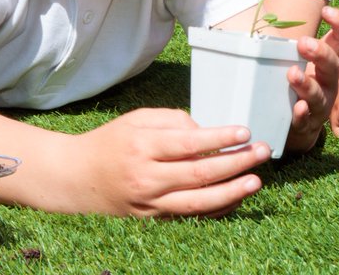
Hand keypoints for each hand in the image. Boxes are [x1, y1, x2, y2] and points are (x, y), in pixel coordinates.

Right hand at [71, 108, 269, 216]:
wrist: (76, 179)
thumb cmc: (111, 142)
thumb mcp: (137, 119)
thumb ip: (173, 121)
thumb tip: (207, 132)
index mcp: (142, 147)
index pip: (188, 143)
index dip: (219, 138)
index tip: (244, 131)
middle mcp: (146, 178)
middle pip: (199, 174)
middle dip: (235, 163)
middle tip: (262, 152)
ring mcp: (150, 203)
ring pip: (197, 202)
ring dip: (231, 192)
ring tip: (256, 181)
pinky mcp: (153, 219)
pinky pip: (190, 216)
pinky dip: (216, 209)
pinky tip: (237, 197)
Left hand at [285, 7, 338, 152]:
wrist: (295, 125)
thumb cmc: (292, 84)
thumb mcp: (293, 60)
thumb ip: (279, 41)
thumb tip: (248, 16)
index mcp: (326, 60)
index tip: (326, 11)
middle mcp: (328, 80)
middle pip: (333, 64)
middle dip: (320, 53)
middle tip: (304, 43)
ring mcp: (320, 103)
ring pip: (319, 94)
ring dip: (307, 84)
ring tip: (292, 75)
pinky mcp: (308, 124)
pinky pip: (306, 120)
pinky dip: (302, 114)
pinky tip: (298, 108)